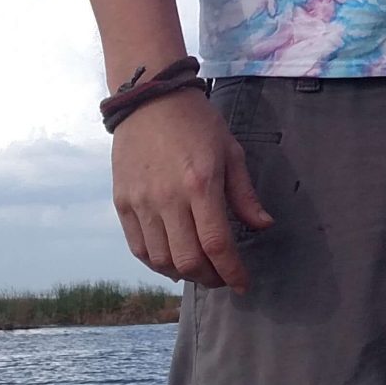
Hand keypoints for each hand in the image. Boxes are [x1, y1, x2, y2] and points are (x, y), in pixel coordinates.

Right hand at [109, 88, 272, 290]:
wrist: (150, 100)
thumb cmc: (197, 123)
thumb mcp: (231, 152)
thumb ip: (245, 195)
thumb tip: (263, 226)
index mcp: (201, 184)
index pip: (217, 244)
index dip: (232, 271)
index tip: (242, 284)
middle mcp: (168, 198)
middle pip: (188, 260)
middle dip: (210, 278)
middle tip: (222, 277)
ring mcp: (141, 202)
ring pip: (161, 260)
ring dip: (184, 274)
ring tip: (200, 269)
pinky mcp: (122, 203)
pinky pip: (139, 248)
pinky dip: (157, 263)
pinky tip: (173, 260)